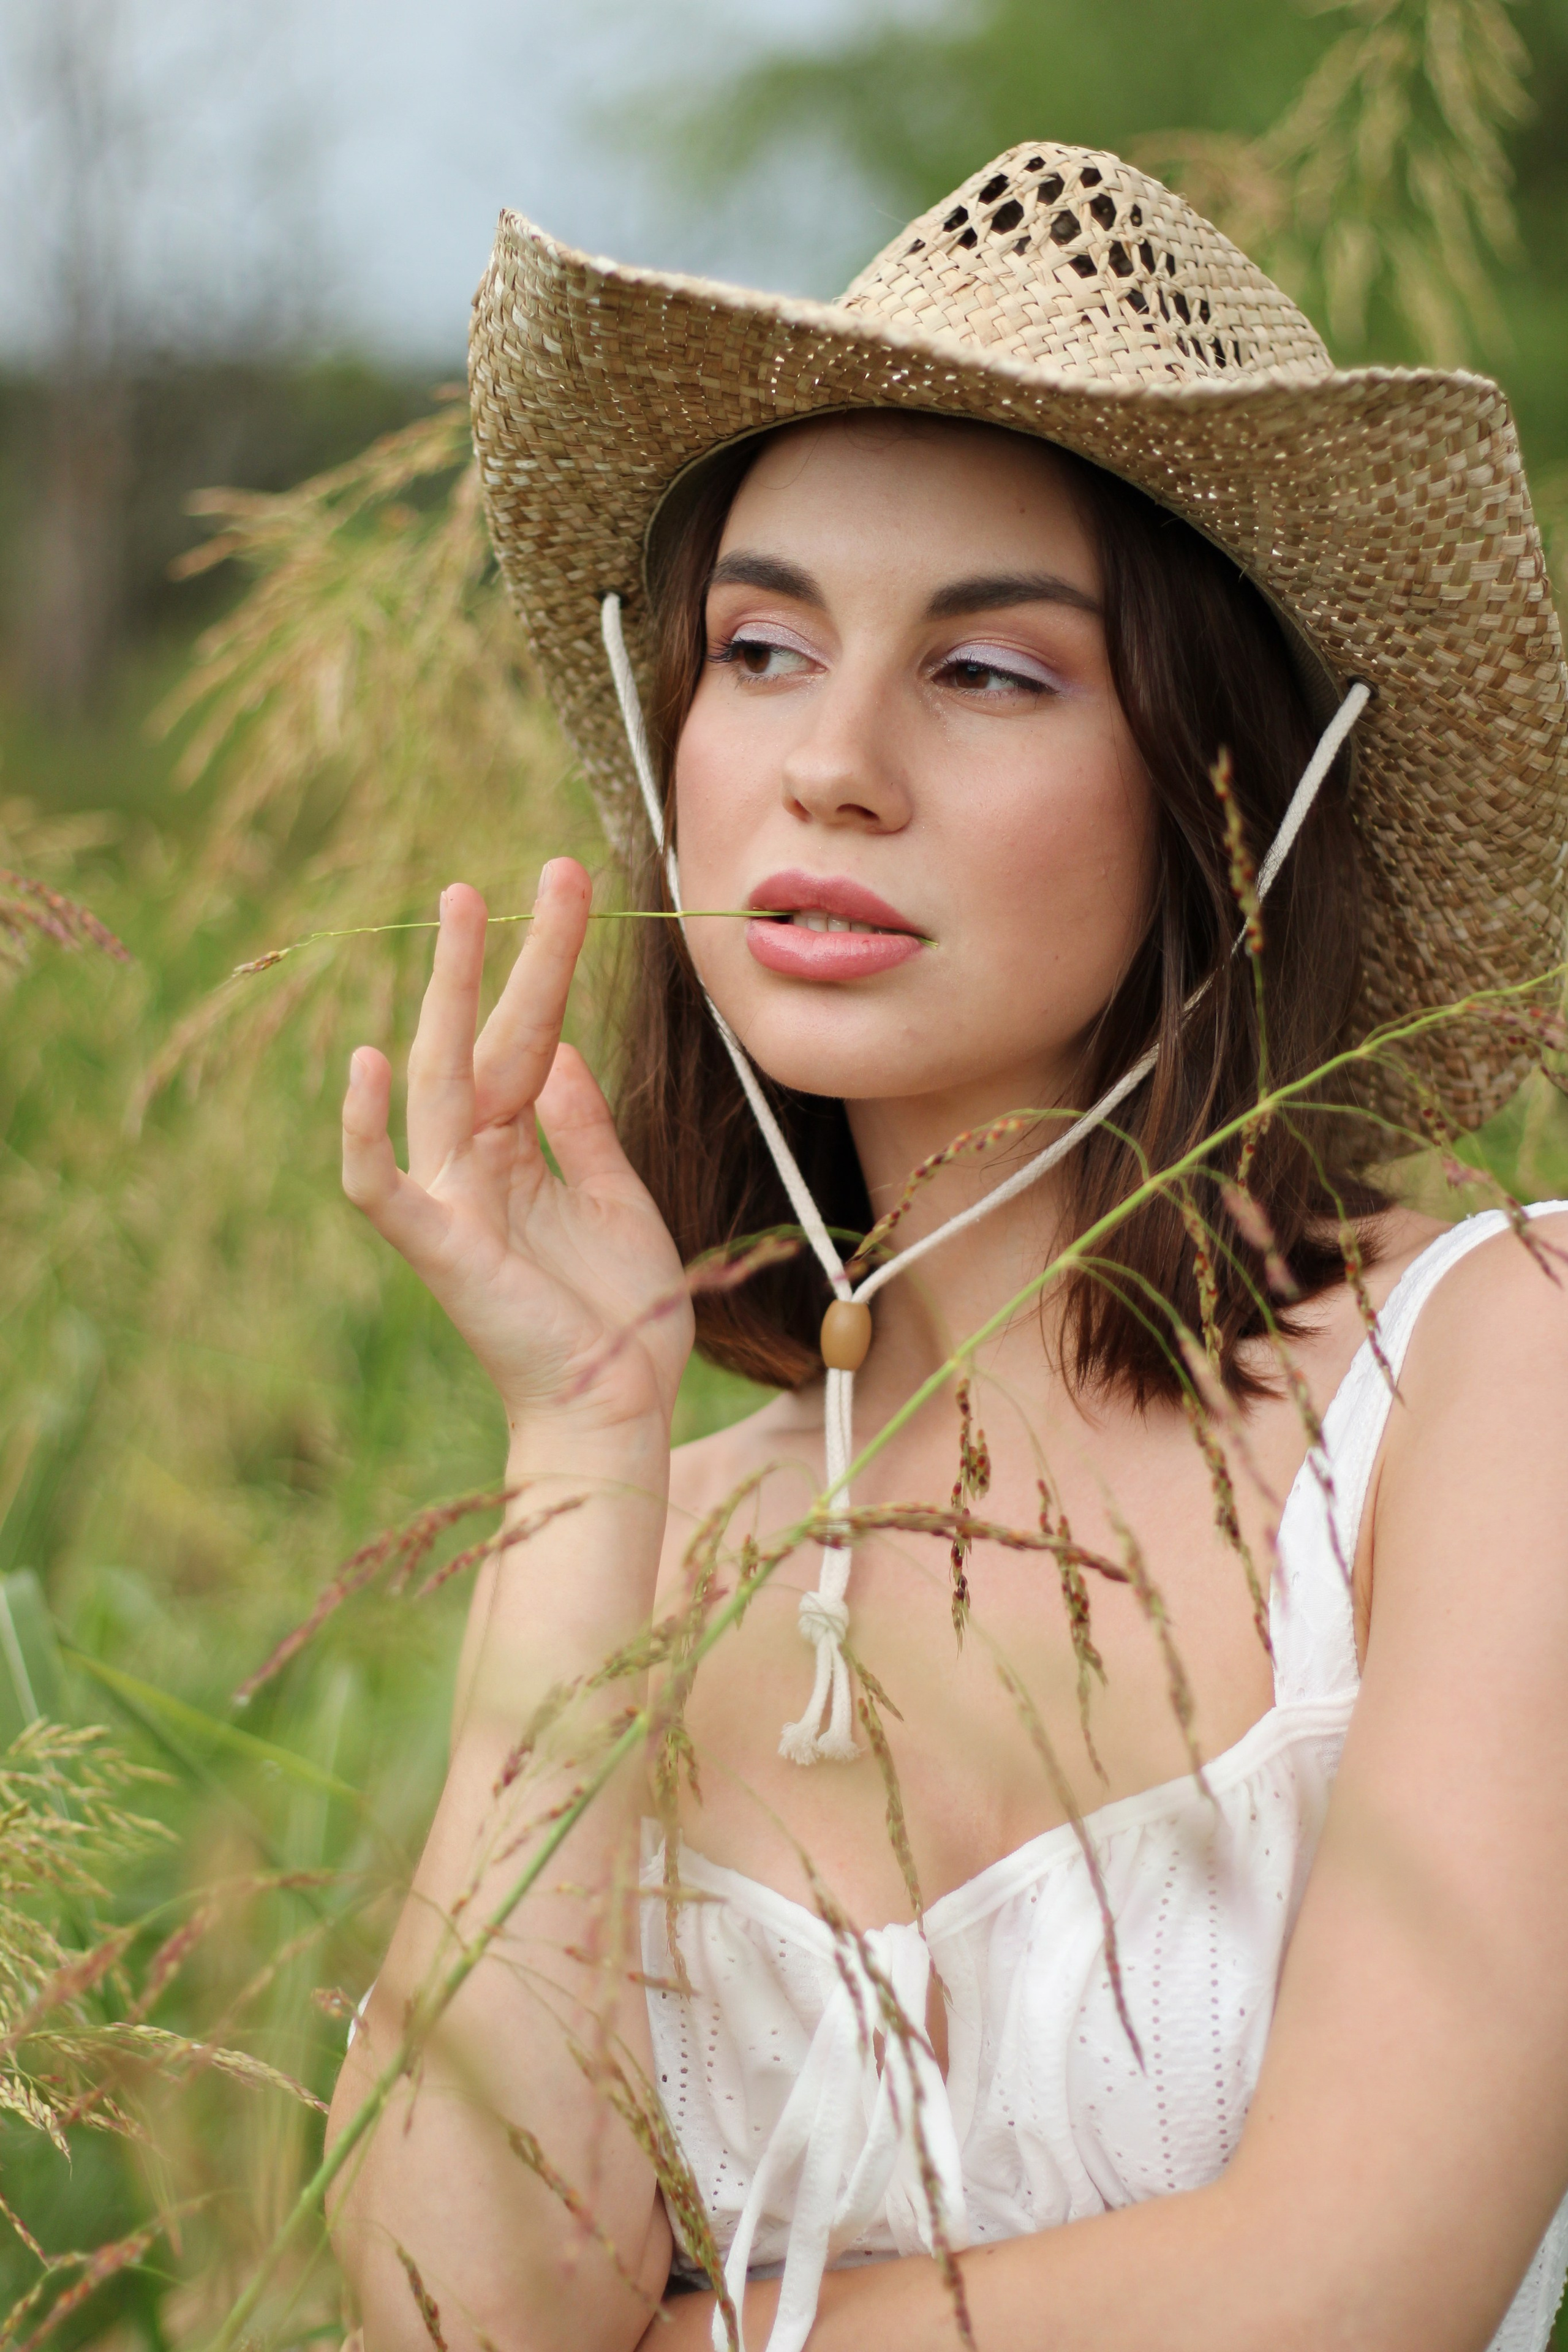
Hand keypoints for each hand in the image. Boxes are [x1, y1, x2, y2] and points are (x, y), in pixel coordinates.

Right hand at [342, 864, 690, 1435]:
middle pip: (488, 1037)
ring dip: (451, 992)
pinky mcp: (439, 1248)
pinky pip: (384, 1184)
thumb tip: (563, 1048)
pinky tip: (368, 1062)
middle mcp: (476, 1162)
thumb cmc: (619, 1319)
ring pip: (441, 1078)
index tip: (567, 887)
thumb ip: (581, 1127)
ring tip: (460, 909)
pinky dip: (366, 1129)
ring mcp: (451, 1200)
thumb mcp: (617, 1200)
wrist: (616, 1410)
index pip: (529, 1035)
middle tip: (545, 869)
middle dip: (510, 953)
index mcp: (519, 1149)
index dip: (547, 963)